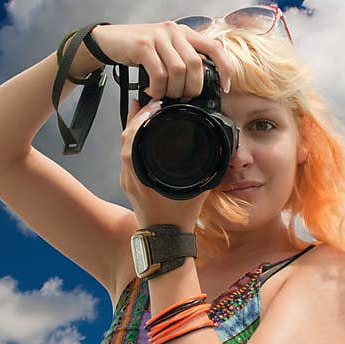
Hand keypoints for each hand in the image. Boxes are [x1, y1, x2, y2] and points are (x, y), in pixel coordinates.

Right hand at [90, 22, 232, 99]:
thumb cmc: (139, 51)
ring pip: (178, 71)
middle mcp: (174, 31)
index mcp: (184, 33)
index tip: (225, 87)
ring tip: (163, 94)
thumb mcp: (165, 52)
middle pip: (196, 65)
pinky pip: (159, 73)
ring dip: (173, 90)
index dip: (225, 68)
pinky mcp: (143, 45)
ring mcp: (159, 36)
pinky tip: (151, 91)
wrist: (109, 41)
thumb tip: (197, 88)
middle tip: (181, 97)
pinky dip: (157, 89)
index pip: (214, 47)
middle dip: (192, 88)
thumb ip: (182, 63)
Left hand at [120, 97, 209, 230]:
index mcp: (141, 177)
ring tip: (142, 109)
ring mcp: (128, 182)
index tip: (153, 105)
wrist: (165, 243)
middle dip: (135, 117)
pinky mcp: (130, 185)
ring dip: (133, 127)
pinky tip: (141, 132)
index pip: (131, 140)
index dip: (139, 119)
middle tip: (148, 100)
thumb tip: (221, 150)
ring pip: (124, 147)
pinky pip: (127, 156)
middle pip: (125, 140)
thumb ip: (207, 170)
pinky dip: (133, 141)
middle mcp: (130, 177)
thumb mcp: (197, 192)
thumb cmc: (178, 220)